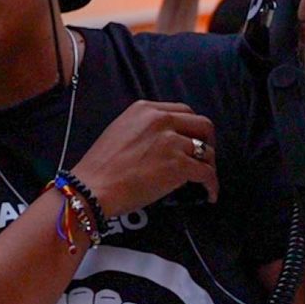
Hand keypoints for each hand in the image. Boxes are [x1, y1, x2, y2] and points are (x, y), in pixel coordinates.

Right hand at [70, 99, 217, 216]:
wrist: (93, 187)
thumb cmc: (100, 166)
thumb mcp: (119, 131)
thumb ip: (145, 128)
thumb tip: (166, 141)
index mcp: (145, 109)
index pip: (183, 111)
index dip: (192, 127)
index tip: (193, 138)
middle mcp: (161, 120)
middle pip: (202, 125)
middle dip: (208, 141)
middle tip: (205, 157)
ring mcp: (171, 142)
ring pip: (208, 151)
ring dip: (208, 165)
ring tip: (204, 178)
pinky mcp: (179, 165)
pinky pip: (207, 173)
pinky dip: (211, 185)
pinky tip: (209, 194)